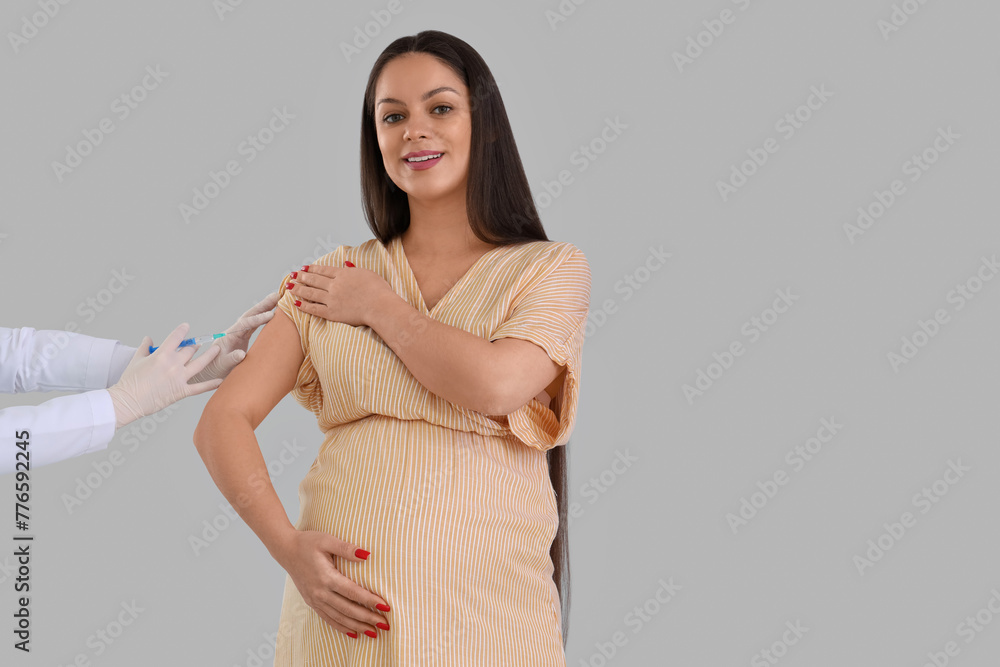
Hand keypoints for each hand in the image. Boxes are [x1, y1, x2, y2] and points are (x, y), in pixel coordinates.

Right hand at [107, 323, 224, 428]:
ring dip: (210, 355)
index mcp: (162, 355)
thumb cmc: (130, 381)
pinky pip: (200, 387)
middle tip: (198, 344)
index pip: (176, 337)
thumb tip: (148, 338)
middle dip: (194, 346)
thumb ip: (144, 347)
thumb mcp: (136, 360)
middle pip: (190, 350)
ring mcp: (179, 378)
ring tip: (217, 350)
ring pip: (200, 364)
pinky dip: (211, 384)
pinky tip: (221, 380)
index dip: (182, 330)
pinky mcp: (182, 391)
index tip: (186, 326)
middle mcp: (173, 364)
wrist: (128, 401)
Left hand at [190, 292, 278, 383]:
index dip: (258, 319)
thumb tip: (242, 354)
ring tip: (278, 299)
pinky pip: (255, 324)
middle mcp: (235, 330)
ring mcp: (239, 333)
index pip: (245, 323)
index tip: (271, 315)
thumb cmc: (216, 369)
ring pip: (253, 317)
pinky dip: (264, 317)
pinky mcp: (244, 336)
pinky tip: (274, 313)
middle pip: (250, 314)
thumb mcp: (223, 365)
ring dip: (265, 308)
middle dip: (264, 305)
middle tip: (277, 295)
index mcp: (229, 335)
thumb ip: (231, 359)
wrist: (211, 371)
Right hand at [273, 529, 390, 637]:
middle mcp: (320, 592)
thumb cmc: (308, 542)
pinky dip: (341, 627)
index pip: (353, 592)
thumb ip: (346, 548)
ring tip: (374, 633)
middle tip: (385, 625)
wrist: (286, 550)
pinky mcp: (311, 602)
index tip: (385, 607)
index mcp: (326, 577)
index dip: (370, 601)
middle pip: (348, 609)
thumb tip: (367, 555)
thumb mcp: (327, 540)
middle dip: (368, 618)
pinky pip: (328, 618)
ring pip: (339, 618)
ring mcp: (315, 599)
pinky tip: (354, 633)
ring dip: (357, 626)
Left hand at [286, 262, 393, 327]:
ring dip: (298, 289)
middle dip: (302, 277)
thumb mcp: (367, 273)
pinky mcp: (332, 313)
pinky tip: (296, 302)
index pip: (323, 270)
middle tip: (293, 275)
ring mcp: (331, 299)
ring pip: (311, 293)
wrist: (380, 306)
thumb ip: (354, 269)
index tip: (304, 267)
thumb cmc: (378, 290)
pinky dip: (304, 305)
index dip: (312, 269)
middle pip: (314, 280)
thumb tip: (345, 264)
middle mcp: (334, 285)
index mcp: (343, 274)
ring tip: (289, 286)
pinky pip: (314, 309)